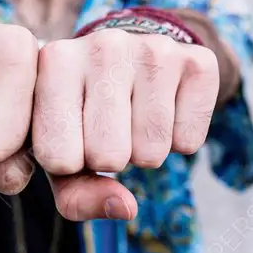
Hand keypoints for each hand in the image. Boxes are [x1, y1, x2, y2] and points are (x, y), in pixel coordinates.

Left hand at [31, 28, 219, 220]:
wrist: (130, 58)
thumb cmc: (83, 112)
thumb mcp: (61, 150)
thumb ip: (76, 195)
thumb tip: (126, 208)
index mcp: (55, 59)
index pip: (57, 158)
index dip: (68, 163)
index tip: (72, 133)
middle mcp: (102, 44)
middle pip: (107, 157)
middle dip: (109, 159)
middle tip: (109, 127)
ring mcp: (152, 47)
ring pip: (151, 153)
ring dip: (145, 152)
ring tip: (135, 117)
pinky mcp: (197, 60)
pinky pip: (189, 142)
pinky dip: (180, 141)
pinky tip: (165, 108)